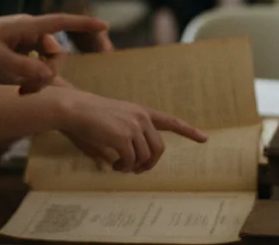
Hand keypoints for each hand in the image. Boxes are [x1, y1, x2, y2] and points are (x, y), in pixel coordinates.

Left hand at [0, 15, 107, 94]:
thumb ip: (25, 70)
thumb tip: (48, 77)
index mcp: (27, 26)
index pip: (61, 22)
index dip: (84, 23)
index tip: (104, 24)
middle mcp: (30, 29)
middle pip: (54, 53)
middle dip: (48, 73)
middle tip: (29, 90)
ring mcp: (25, 38)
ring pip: (45, 61)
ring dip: (38, 78)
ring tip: (21, 91)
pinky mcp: (19, 47)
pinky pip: (35, 63)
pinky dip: (30, 76)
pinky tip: (18, 87)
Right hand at [51, 89, 207, 172]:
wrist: (74, 108)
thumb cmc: (89, 117)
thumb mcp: (115, 121)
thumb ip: (129, 135)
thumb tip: (135, 160)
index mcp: (141, 112)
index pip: (170, 121)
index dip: (188, 131)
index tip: (204, 138)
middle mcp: (141, 118)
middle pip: (158, 149)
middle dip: (150, 164)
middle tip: (137, 170)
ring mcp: (133, 127)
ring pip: (144, 158)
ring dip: (133, 167)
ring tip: (120, 167)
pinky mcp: (122, 137)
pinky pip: (130, 161)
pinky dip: (123, 168)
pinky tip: (114, 166)